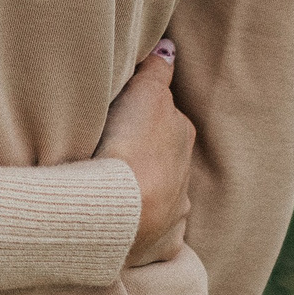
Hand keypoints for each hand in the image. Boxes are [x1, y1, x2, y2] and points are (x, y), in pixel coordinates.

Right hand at [94, 40, 194, 265]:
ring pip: (159, 195)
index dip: (138, 113)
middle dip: (144, 154)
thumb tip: (169, 49)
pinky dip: (138, 227)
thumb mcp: (142, 96)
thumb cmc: (127, 149)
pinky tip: (116, 223)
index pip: (163, 116)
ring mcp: (174, 213)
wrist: (117, 214)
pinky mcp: (159, 245)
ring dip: (140, 191)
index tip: (116, 115)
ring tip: (108, 189)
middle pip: (163, 156)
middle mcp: (185, 176)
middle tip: (108, 150)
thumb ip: (156, 72)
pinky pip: (150, 233)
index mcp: (180, 136)